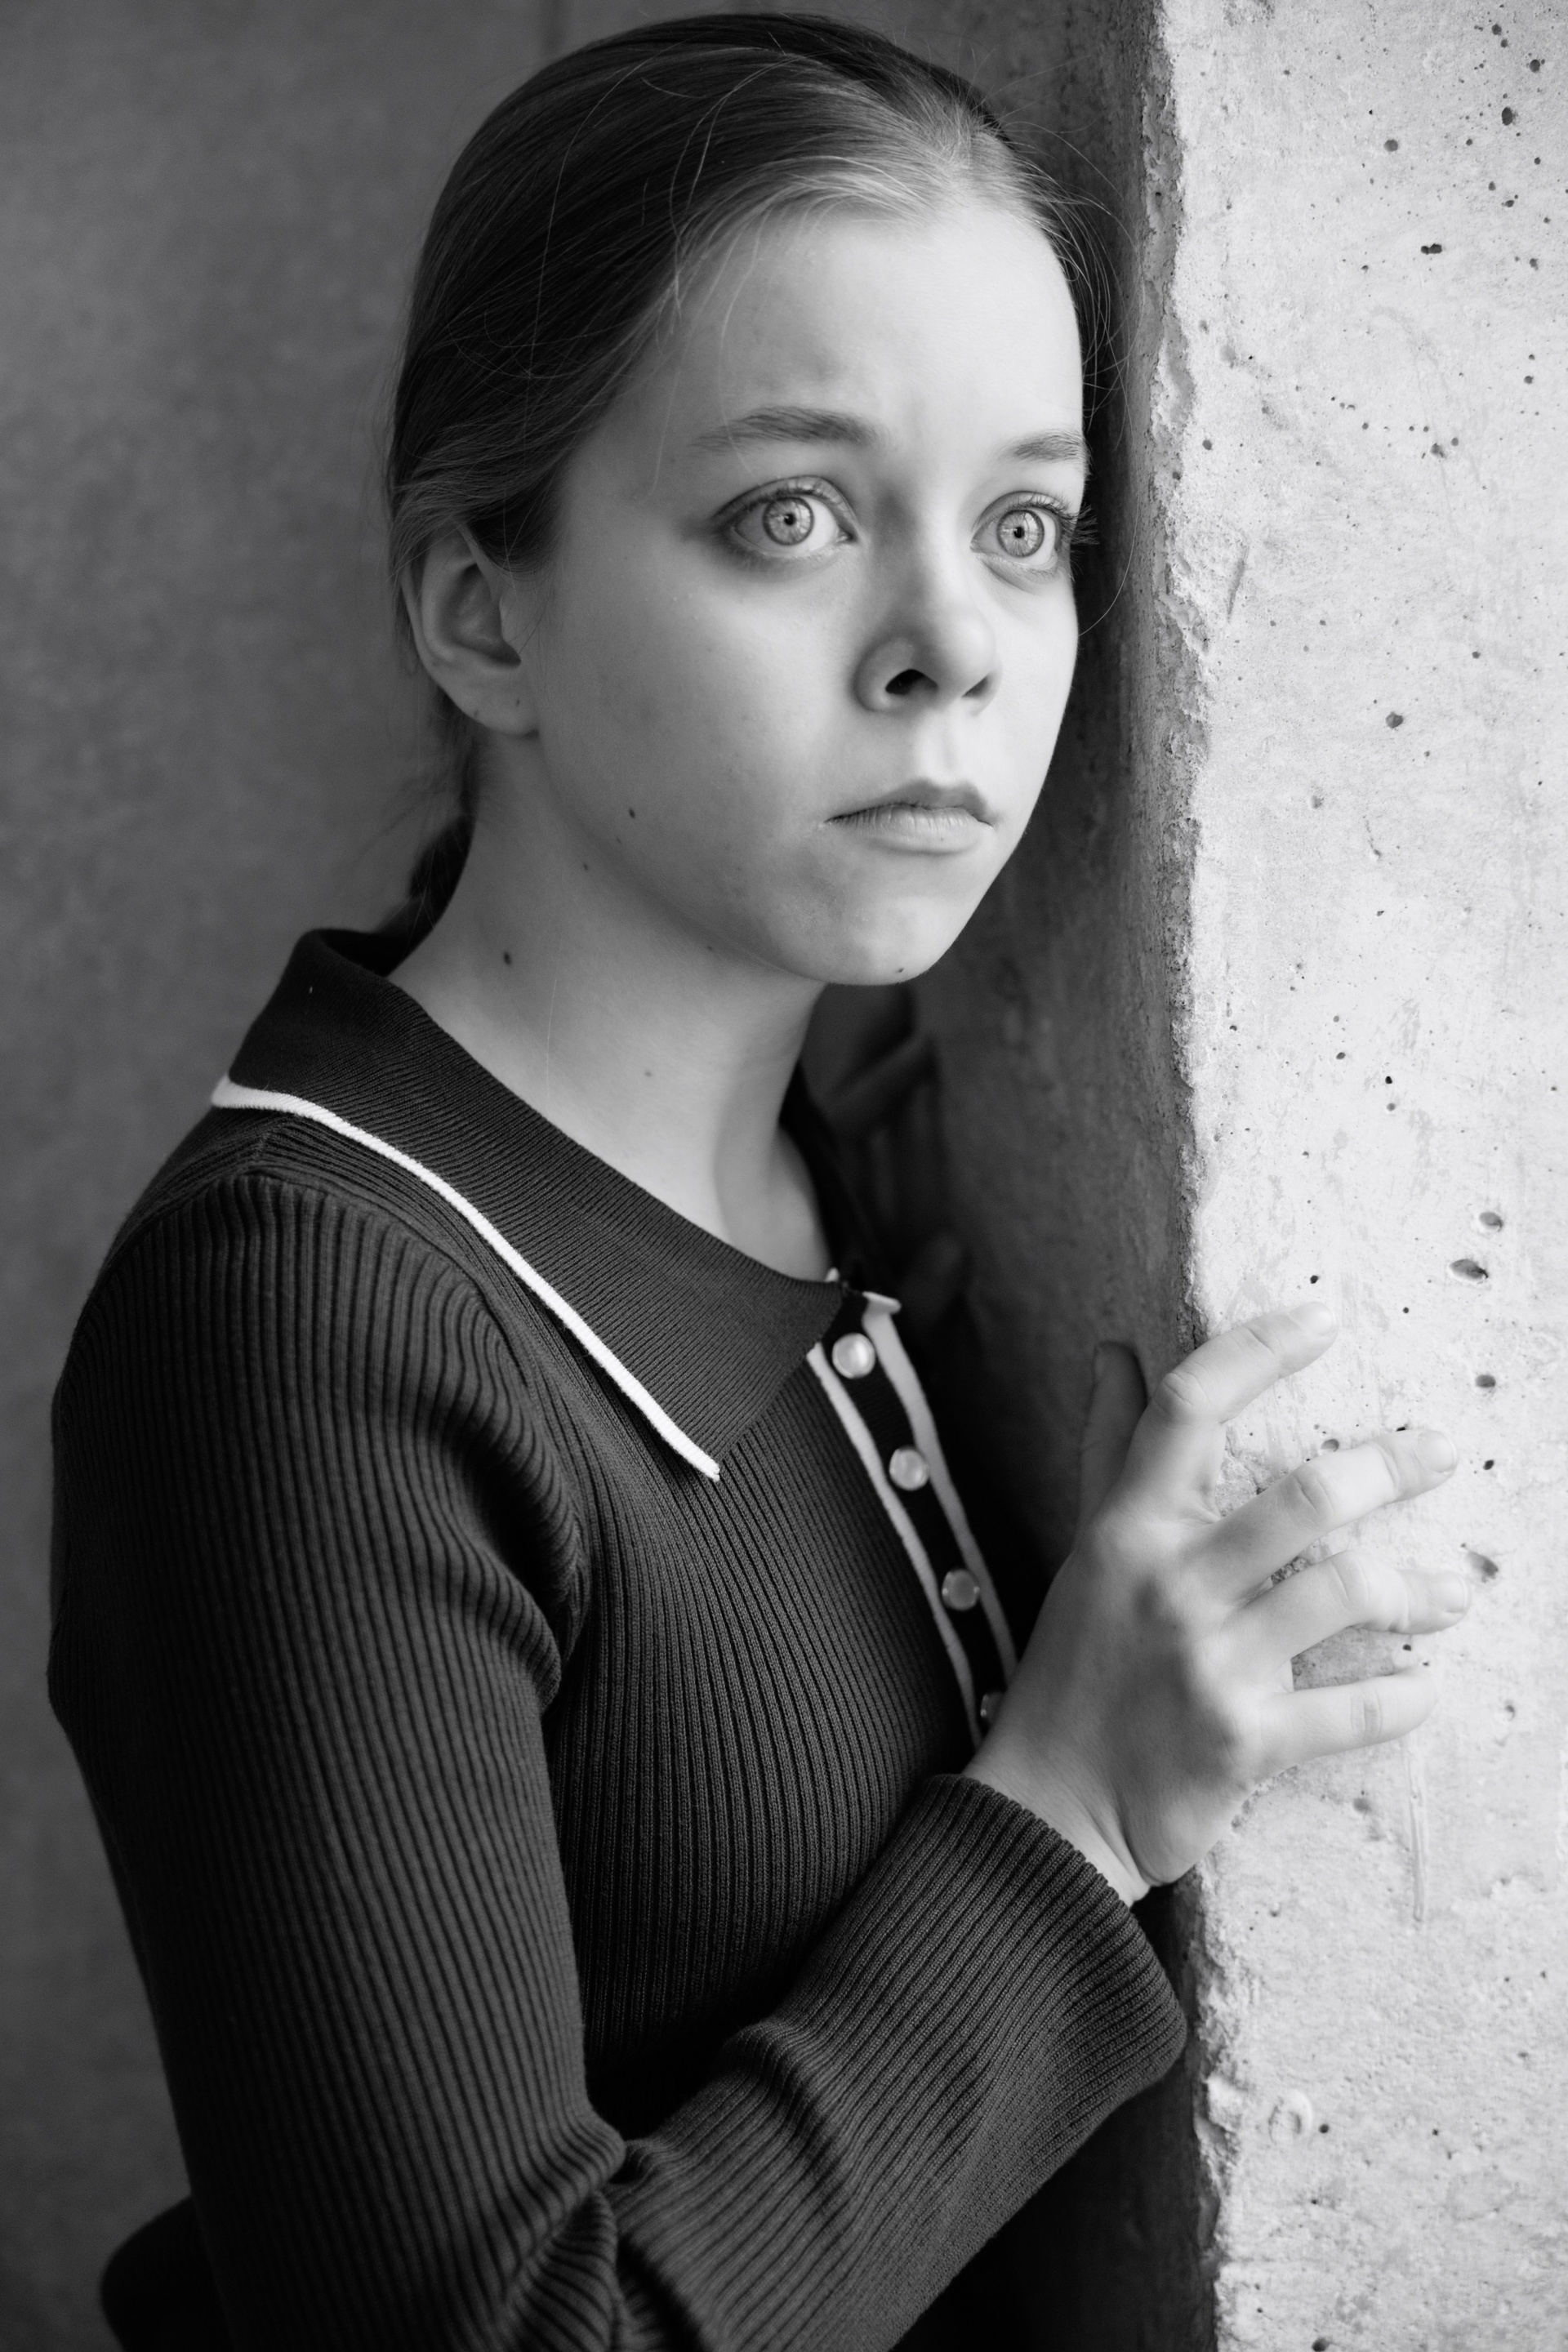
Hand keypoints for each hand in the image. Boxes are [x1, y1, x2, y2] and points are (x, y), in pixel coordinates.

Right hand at [966, 1304, 1467, 1903]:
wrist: (1048, 1810)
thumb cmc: (1073, 1670)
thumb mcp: (1085, 1550)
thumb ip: (1108, 1450)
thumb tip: (1114, 1352)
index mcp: (1127, 1530)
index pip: (1189, 1408)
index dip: (1259, 1350)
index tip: (1324, 1316)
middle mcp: (1169, 1584)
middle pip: (1304, 1496)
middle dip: (1391, 1465)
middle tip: (1442, 1450)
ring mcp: (1209, 1664)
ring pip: (1347, 1595)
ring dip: (1423, 1587)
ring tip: (1459, 1587)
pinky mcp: (1244, 1744)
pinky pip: (1354, 1712)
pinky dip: (1403, 1698)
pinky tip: (1426, 1688)